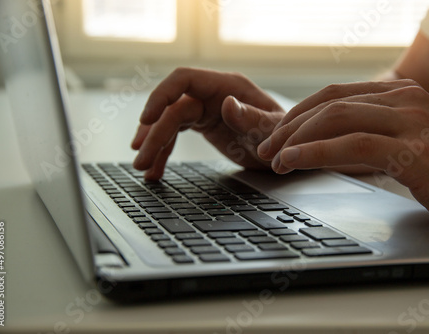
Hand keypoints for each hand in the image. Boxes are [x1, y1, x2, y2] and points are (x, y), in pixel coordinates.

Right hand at [132, 67, 284, 178]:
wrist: (288, 150)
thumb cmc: (285, 137)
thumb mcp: (272, 132)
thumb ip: (252, 118)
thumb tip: (227, 105)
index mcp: (228, 87)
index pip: (184, 80)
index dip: (161, 96)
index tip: (147, 119)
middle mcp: (213, 94)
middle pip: (171, 108)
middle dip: (154, 134)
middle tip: (141, 160)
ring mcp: (206, 108)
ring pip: (169, 122)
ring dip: (154, 144)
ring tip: (143, 168)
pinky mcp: (203, 123)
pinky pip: (175, 134)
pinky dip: (164, 151)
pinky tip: (156, 170)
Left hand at [257, 79, 428, 226]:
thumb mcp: (406, 140)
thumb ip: (371, 133)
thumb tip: (325, 145)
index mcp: (400, 94)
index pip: (334, 95)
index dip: (298, 114)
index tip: (277, 136)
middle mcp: (404, 99)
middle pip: (329, 103)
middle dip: (290, 127)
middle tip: (266, 149)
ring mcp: (411, 121)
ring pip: (337, 118)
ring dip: (296, 139)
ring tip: (274, 159)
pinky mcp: (414, 150)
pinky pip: (353, 145)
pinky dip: (317, 152)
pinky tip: (294, 161)